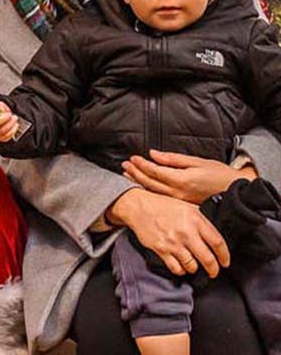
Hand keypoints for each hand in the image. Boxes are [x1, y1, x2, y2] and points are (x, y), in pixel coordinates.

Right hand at [0, 101, 18, 141]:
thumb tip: (0, 108)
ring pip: (1, 131)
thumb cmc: (1, 113)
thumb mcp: (0, 106)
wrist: (6, 119)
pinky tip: (15, 125)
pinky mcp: (1, 138)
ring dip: (10, 124)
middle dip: (3, 119)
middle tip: (9, 115)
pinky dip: (13, 130)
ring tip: (14, 118)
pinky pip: (6, 136)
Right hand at [106, 188, 230, 277]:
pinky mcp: (161, 249)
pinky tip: (181, 266)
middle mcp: (186, 232)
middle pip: (208, 259)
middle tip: (214, 272)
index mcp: (195, 219)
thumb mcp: (187, 206)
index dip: (224, 256)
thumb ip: (202, 220)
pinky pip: (176, 268)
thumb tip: (215, 236)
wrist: (138, 206)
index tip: (225, 262)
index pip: (218, 242)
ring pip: (192, 266)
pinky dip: (181, 270)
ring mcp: (173, 242)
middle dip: (213, 269)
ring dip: (195, 268)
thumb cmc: (162, 206)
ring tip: (194, 266)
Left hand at [122, 149, 256, 204]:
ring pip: (154, 192)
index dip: (141, 164)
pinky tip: (143, 187)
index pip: (154, 171)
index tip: (132, 158)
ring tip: (128, 175)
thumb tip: (153, 154)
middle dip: (135, 173)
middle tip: (124, 166)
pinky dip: (149, 191)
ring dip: (139, 183)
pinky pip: (162, 198)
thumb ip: (173, 159)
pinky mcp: (183, 206)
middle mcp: (179, 193)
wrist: (236, 191)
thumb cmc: (219, 174)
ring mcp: (180, 201)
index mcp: (182, 180)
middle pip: (150, 183)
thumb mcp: (197, 161)